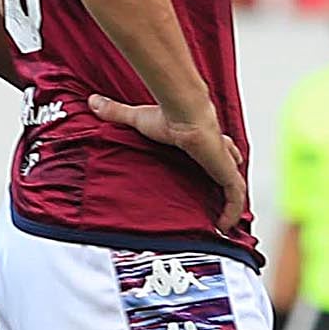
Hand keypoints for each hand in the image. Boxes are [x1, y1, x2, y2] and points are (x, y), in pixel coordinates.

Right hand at [84, 91, 250, 230]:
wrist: (184, 115)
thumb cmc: (168, 115)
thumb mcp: (138, 118)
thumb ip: (117, 113)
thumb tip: (94, 102)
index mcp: (202, 139)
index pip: (216, 151)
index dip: (216, 161)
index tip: (210, 172)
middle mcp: (217, 152)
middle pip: (228, 171)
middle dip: (226, 186)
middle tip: (219, 204)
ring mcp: (223, 164)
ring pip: (234, 188)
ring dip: (231, 205)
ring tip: (223, 224)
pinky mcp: (226, 173)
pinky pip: (235, 198)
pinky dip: (232, 212)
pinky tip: (224, 227)